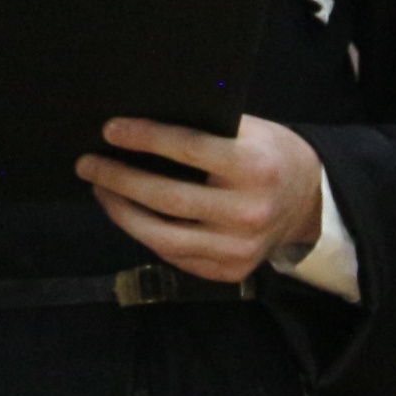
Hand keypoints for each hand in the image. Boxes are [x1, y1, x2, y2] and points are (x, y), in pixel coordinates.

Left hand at [76, 115, 323, 283]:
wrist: (307, 203)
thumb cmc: (269, 154)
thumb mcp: (250, 130)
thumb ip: (206, 128)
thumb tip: (141, 123)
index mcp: (254, 167)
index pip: (188, 149)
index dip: (144, 138)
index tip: (109, 130)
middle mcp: (247, 212)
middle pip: (166, 198)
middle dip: (119, 179)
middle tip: (87, 164)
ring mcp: (238, 249)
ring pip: (162, 236)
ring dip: (122, 212)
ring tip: (100, 190)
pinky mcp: (228, 272)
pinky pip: (173, 254)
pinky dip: (145, 233)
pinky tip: (128, 213)